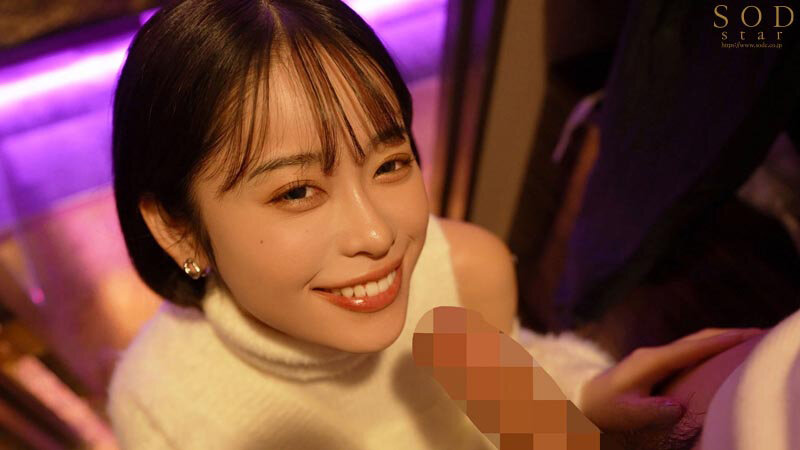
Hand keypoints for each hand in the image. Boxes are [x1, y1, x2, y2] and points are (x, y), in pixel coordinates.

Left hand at [580, 328, 763, 431]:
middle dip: (728, 335)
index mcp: (650, 362)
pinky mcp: (655, 362)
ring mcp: (655, 356)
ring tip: (748, 339)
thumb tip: (677, 408)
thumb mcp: (626, 412)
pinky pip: (688, 350)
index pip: (691, 349)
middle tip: (760, 334)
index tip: (747, 336)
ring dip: (720, 339)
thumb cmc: (604, 407)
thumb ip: (651, 411)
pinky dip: (708, 347)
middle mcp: (654, 353)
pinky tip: (721, 352)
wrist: (583, 397)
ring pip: (693, 342)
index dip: (720, 343)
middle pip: (696, 339)